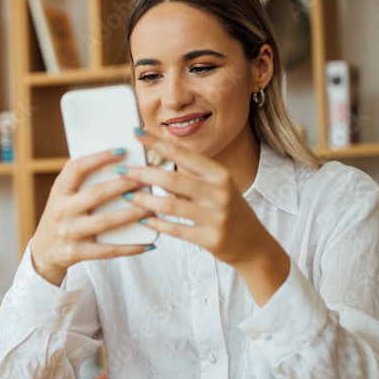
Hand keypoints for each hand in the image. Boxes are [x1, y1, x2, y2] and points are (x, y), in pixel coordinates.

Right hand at [30, 149, 154, 285]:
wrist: (44, 252)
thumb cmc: (62, 216)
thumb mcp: (62, 195)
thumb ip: (79, 179)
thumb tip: (113, 160)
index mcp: (58, 191)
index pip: (77, 168)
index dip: (99, 158)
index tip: (122, 151)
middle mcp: (61, 210)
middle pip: (97, 193)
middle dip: (125, 185)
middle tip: (146, 180)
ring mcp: (69, 233)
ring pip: (106, 221)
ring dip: (132, 214)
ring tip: (151, 209)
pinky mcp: (77, 253)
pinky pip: (109, 250)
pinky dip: (131, 248)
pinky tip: (148, 244)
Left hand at [119, 131, 289, 305]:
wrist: (254, 245)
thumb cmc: (230, 211)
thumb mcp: (219, 188)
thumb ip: (193, 177)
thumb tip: (155, 165)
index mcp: (220, 175)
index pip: (183, 155)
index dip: (157, 143)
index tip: (136, 133)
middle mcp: (220, 193)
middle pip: (172, 180)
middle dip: (144, 174)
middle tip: (123, 171)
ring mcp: (216, 217)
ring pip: (171, 205)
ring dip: (145, 201)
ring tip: (128, 196)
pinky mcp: (211, 239)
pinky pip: (176, 229)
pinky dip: (157, 224)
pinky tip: (144, 219)